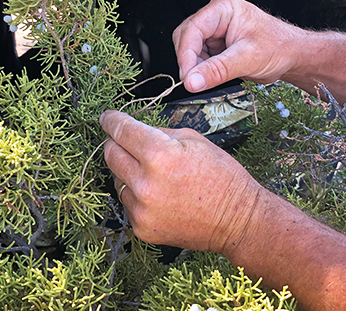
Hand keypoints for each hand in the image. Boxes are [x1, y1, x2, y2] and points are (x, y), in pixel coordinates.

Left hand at [99, 110, 261, 252]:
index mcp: (159, 155)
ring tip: (154, 173)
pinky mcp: (142, 228)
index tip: (107, 117)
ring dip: (127, 171)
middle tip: (124, 140)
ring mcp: (142, 209)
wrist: (238, 220)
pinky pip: (128, 203)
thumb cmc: (222, 177)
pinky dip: (137, 195)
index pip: (121, 130)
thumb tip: (135, 129)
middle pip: (110, 154)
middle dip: (114, 143)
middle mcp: (145, 184)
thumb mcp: (194, 139)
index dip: (111, 120)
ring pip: (117, 180)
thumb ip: (159, 132)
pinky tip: (159, 195)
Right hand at [173, 0, 305, 92]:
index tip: (187, 78)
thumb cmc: (278, 47)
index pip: (192, 30)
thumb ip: (217, 70)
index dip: (186, 55)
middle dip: (190, 61)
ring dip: (196, 67)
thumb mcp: (247, 59)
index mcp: (223, 8)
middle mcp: (215, 15)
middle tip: (197, 81)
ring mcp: (213, 29)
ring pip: (189, 49)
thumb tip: (192, 81)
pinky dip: (202, 70)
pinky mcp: (214, 44)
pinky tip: (217, 74)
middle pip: (185, 38)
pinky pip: (197, 58)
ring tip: (217, 75)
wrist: (291, 55)